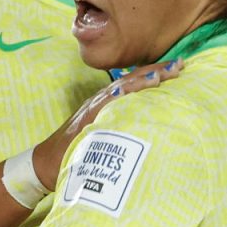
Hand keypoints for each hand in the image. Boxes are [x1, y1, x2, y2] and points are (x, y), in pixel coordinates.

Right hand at [31, 59, 184, 186]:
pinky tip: (128, 90)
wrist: (47, 161)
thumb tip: (149, 124)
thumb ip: (123, 124)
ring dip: (140, 80)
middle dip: (155, 72)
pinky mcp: (86, 120)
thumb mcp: (104, 133)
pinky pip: (103, 106)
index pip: (134, 83)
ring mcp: (93, 109)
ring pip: (120, 89)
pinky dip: (116, 96)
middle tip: (179, 64)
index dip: (155, 73)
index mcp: (108, 102)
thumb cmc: (77, 150)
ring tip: (161, 75)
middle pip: (131, 80)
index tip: (177, 66)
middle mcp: (102, 101)